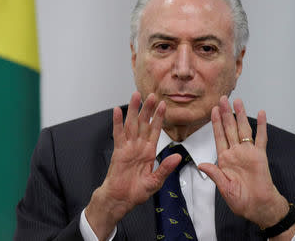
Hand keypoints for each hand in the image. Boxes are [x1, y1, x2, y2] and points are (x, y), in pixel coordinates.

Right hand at [85, 92, 180, 240]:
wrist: (121, 200)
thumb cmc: (137, 191)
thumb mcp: (156, 181)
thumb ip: (165, 168)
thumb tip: (177, 157)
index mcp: (149, 151)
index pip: (155, 130)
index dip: (159, 117)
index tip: (164, 105)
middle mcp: (139, 146)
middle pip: (144, 123)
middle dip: (148, 108)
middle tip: (152, 95)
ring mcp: (128, 147)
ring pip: (131, 124)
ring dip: (134, 110)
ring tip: (136, 96)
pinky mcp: (118, 151)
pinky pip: (118, 134)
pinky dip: (117, 122)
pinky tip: (117, 111)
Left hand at [198, 96, 294, 235]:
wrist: (258, 207)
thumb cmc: (241, 200)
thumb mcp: (224, 188)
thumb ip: (214, 174)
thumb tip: (201, 164)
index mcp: (225, 159)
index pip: (219, 136)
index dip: (216, 123)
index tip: (213, 110)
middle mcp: (236, 153)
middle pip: (230, 128)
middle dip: (226, 113)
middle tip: (223, 98)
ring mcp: (248, 153)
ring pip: (244, 129)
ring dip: (241, 115)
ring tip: (238, 101)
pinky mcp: (260, 156)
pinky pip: (261, 138)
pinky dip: (262, 126)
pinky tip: (261, 114)